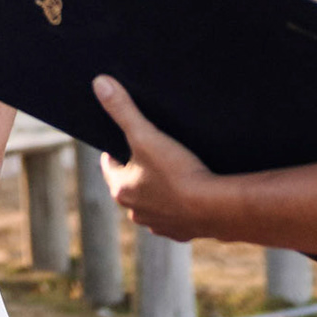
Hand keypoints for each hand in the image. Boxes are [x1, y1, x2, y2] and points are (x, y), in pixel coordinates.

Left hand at [95, 75, 220, 241]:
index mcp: (121, 189)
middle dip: (140, 171)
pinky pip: (177, 218)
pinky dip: (181, 208)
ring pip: (153, 204)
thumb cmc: (178, 171)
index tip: (128, 138)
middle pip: (132, 185)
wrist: (218, 208)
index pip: (110, 165)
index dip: (118, 150)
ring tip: (175, 173)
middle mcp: (136, 211)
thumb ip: (123, 110)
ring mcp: (160, 225)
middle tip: (155, 154)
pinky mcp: (184, 234)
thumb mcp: (147, 135)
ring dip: (159, 191)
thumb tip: (99, 83)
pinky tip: (194, 195)